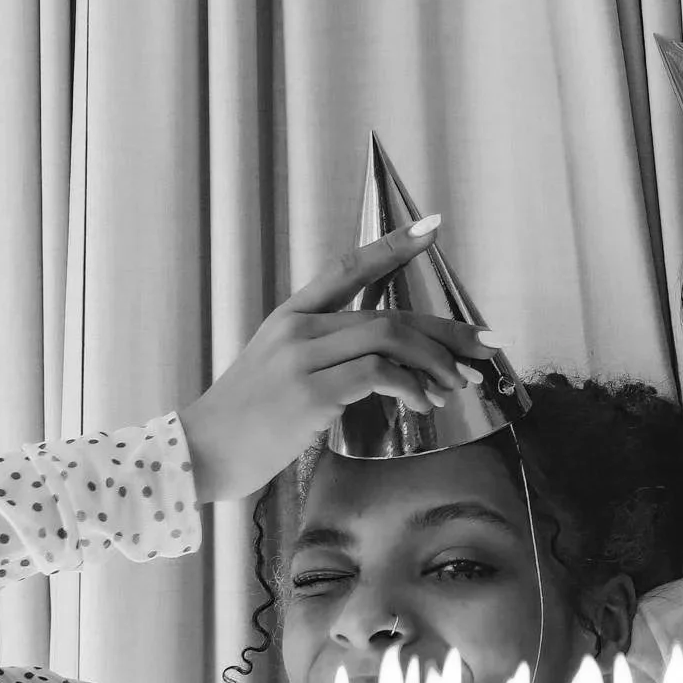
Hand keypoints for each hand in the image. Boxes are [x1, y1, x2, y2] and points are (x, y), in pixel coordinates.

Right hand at [179, 225, 489, 502]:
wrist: (198, 454)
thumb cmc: (246, 421)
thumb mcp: (279, 370)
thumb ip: (325, 356)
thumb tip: (388, 364)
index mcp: (291, 316)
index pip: (348, 266)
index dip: (393, 245)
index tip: (433, 228)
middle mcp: (298, 329)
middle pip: (388, 313)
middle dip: (446, 330)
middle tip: (484, 346)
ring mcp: (301, 359)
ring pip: (388, 337)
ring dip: (435, 361)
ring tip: (456, 384)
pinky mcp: (307, 394)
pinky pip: (376, 374)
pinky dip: (410, 385)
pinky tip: (422, 403)